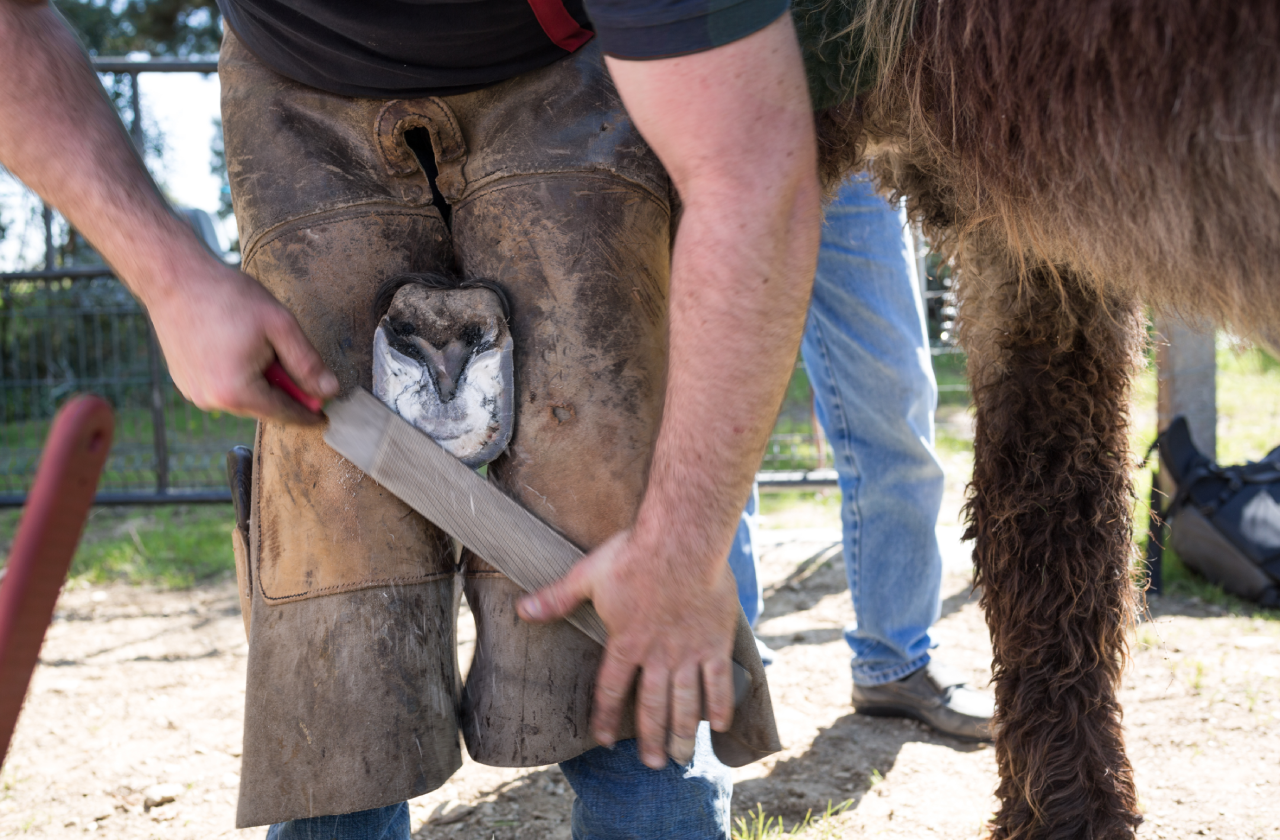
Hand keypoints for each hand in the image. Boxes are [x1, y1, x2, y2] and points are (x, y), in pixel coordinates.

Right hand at [146, 257, 337, 424]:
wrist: (174, 277)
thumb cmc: (228, 297)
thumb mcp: (280, 326)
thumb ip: (308, 363)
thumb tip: (330, 391)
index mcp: (237, 392)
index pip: (284, 414)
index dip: (308, 415)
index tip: (324, 418)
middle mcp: (211, 400)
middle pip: (263, 406)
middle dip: (282, 389)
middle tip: (285, 356)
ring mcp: (193, 392)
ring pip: (243, 397)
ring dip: (258, 380)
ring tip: (253, 342)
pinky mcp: (184, 381)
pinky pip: (222, 387)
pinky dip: (237, 375)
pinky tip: (234, 344)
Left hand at [517, 528, 740, 768]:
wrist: (683, 538)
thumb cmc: (634, 553)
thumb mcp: (587, 575)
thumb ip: (556, 598)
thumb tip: (522, 610)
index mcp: (625, 643)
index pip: (611, 690)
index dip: (607, 718)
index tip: (606, 740)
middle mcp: (657, 655)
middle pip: (653, 707)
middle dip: (652, 739)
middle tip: (653, 764)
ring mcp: (689, 651)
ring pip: (686, 703)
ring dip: (682, 733)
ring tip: (680, 757)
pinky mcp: (715, 641)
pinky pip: (719, 681)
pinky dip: (719, 705)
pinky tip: (718, 726)